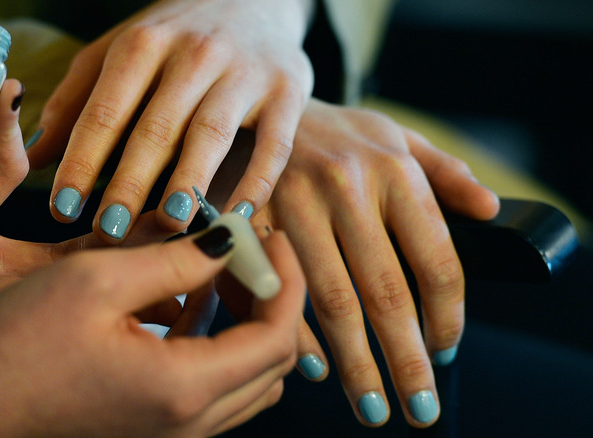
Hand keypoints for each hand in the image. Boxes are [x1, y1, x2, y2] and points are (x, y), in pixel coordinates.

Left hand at [0, 38, 172, 348]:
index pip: (10, 169)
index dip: (15, 131)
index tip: (10, 90)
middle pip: (55, 243)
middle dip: (111, 230)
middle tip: (163, 211)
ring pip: (49, 286)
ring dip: (103, 276)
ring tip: (164, 260)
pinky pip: (10, 323)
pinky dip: (57, 315)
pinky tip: (103, 304)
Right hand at [0, 228, 305, 437]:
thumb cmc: (13, 346)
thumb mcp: (96, 281)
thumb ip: (175, 260)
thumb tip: (228, 241)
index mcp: (184, 389)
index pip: (277, 337)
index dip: (285, 279)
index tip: (270, 234)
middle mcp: (189, 425)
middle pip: (271, 362)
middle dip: (269, 298)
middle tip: (243, 249)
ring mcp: (171, 434)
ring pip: (246, 379)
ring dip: (243, 322)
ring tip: (212, 270)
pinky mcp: (150, 430)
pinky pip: (211, 390)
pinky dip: (214, 345)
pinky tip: (181, 304)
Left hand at [28, 0, 313, 241]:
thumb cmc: (175, 37)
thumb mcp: (118, 54)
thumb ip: (76, 101)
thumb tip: (33, 155)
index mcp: (143, 43)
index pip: (105, 110)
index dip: (81, 161)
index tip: (61, 208)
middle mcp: (194, 53)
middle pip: (156, 128)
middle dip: (129, 184)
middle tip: (108, 233)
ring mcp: (244, 71)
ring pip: (211, 135)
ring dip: (188, 184)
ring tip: (166, 226)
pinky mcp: (289, 90)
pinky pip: (274, 144)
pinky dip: (257, 182)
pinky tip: (236, 216)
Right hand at [210, 98, 498, 427]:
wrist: (253, 108)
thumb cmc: (331, 132)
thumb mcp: (394, 135)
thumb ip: (445, 172)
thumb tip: (490, 211)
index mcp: (392, 169)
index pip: (435, 258)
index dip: (446, 316)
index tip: (446, 352)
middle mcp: (345, 186)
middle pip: (385, 291)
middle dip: (405, 358)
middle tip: (419, 407)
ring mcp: (293, 204)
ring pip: (331, 300)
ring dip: (355, 362)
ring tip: (373, 405)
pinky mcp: (252, 221)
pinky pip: (277, 290)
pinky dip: (296, 334)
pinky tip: (316, 368)